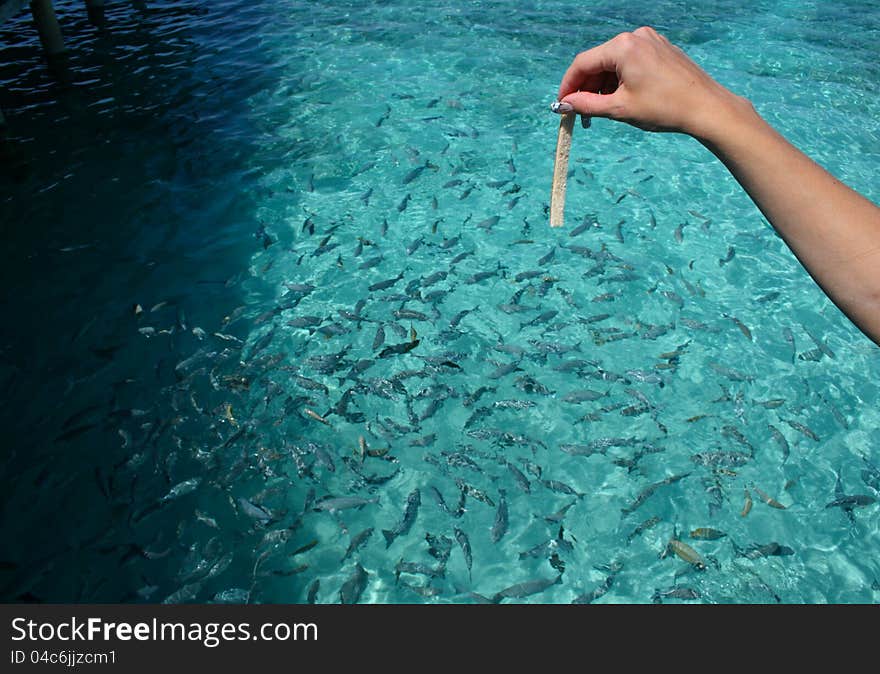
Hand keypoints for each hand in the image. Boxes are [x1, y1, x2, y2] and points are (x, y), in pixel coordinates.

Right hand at [557, 26, 749, 138]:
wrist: (705, 107)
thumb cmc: (664, 108)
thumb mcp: (619, 109)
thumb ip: (587, 104)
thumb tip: (565, 104)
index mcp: (623, 47)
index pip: (583, 63)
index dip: (568, 85)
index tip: (562, 104)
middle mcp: (635, 36)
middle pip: (598, 61)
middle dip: (587, 88)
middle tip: (581, 113)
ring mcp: (650, 40)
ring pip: (614, 62)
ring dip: (603, 86)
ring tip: (602, 111)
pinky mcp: (660, 49)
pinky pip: (630, 62)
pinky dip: (620, 80)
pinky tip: (621, 99)